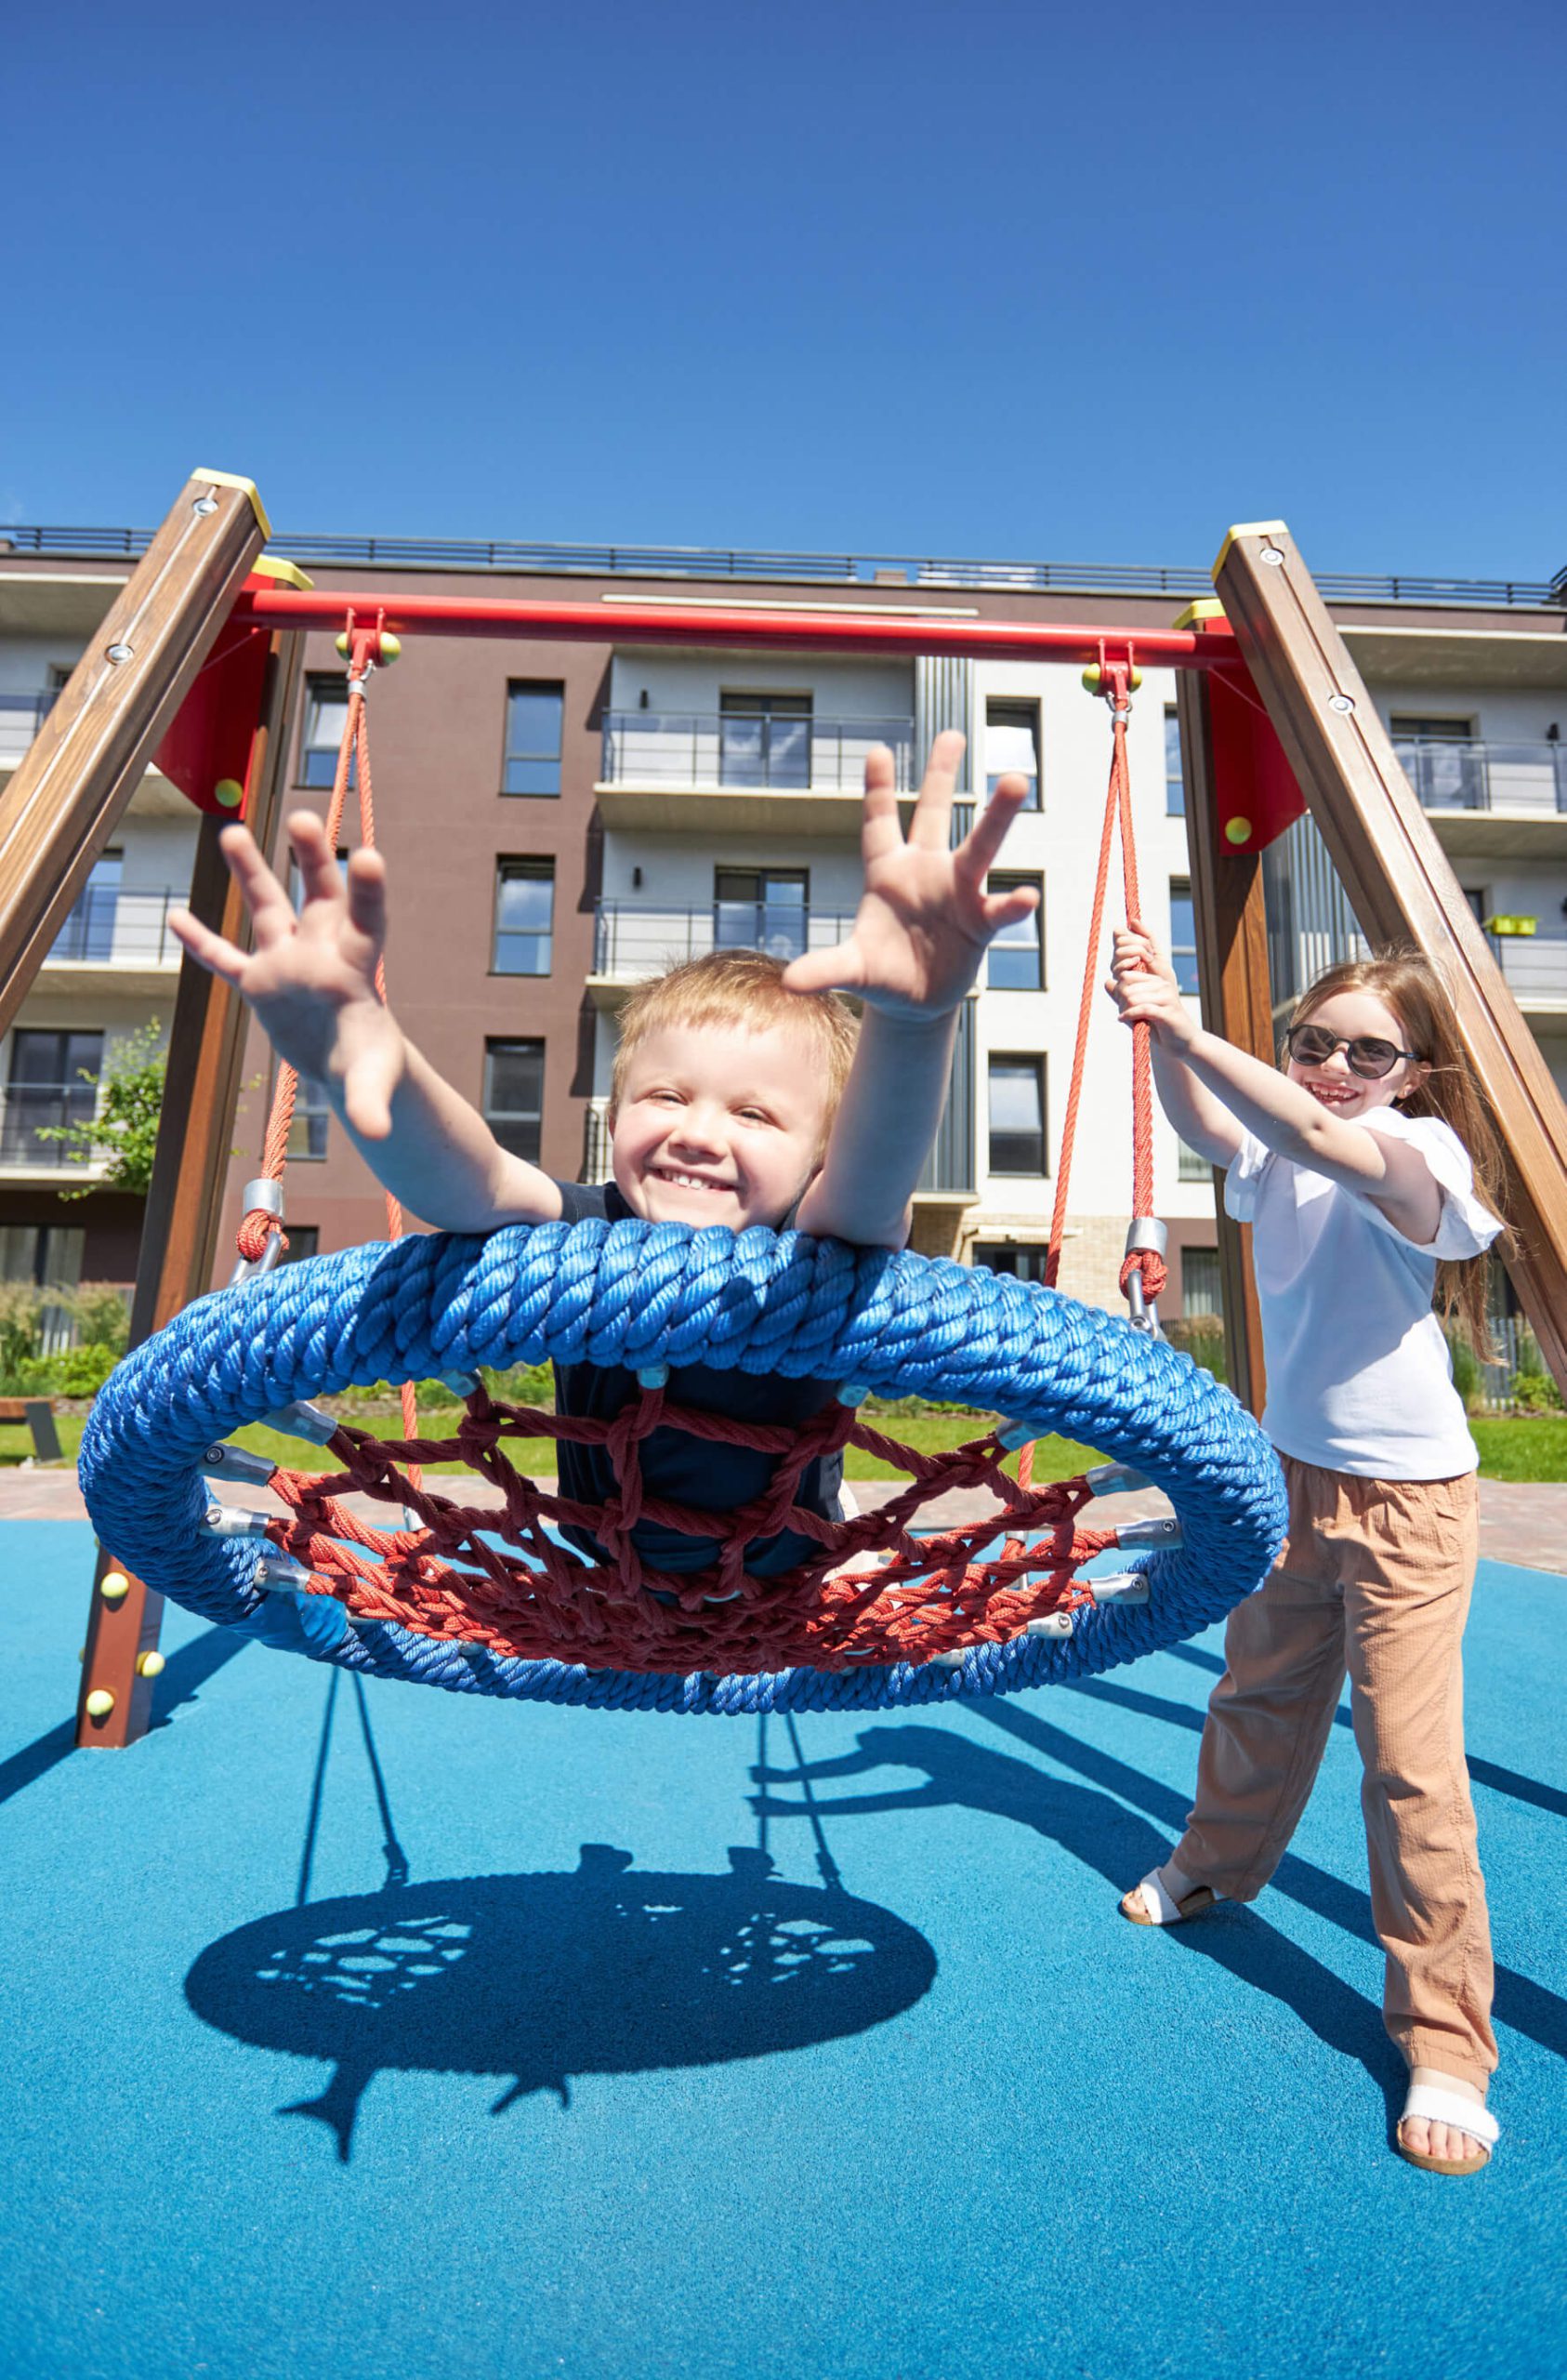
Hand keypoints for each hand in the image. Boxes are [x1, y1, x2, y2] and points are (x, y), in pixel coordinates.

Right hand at [167, 812, 408, 1137]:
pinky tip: (175, 917)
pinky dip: (201, 942)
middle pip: (319, 893)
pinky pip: (224, 959)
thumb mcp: (372, 1083)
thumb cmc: (369, 1063)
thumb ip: (371, 1102)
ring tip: (233, 831)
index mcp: (357, 965)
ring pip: (267, 906)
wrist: (348, 1062)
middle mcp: (321, 951)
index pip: (367, 918)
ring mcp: (286, 961)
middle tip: (304, 818)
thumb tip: (378, 1135)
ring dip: (250, 871)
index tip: (369, 857)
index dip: (368, 889)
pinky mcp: (258, 983)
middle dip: (312, 857)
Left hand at [781, 732, 1037, 1020]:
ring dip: (996, 816)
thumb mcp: (851, 969)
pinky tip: (1027, 896)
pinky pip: (998, 909)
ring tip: (1015, 780)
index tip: (877, 750)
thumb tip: (788, 981)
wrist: (914, 1001)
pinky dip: (1012, 904)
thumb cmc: (880, 972)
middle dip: (940, 776)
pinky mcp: (979, 923)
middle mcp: (925, 872)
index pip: (879, 824)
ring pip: (979, 848)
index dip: (876, 789)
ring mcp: (957, 893)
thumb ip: (825, 969)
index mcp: (887, 872)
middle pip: (934, 815)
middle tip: (953, 734)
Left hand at [1104, 927, 1197, 1049]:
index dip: (1119, 989)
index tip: (1120, 1003)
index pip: (1127, 975)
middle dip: (1120, 1000)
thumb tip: (1107, 981)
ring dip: (1125, 1009)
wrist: (1181, 1043)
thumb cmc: (1158, 1026)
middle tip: (1122, 1012)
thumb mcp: (1137, 1008)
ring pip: (1133, 997)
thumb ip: (1122, 996)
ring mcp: (1166, 997)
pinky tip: (1123, 1019)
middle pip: (1127, 985)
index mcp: (1156, 981)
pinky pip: (1142, 1009)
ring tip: (1125, 1018)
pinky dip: (1129, 1015)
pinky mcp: (1168, 1012)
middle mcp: (1162, 986)